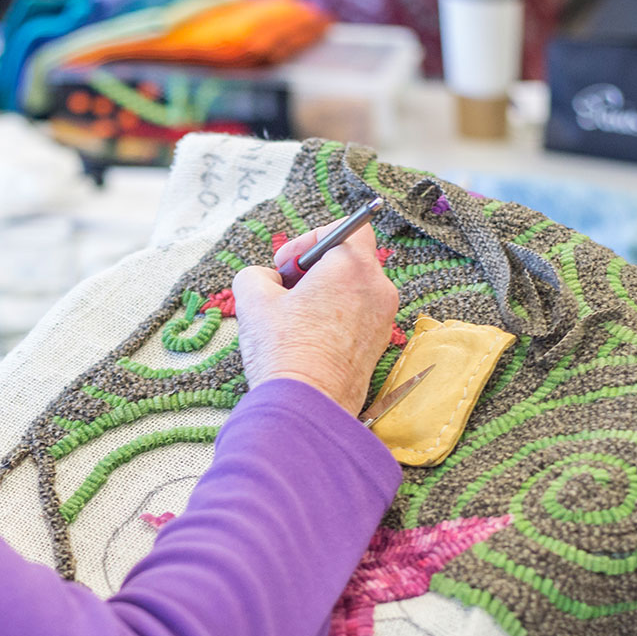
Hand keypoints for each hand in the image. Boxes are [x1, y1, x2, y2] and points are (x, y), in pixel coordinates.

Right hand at [232, 221, 398, 415]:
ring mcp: (383, 320)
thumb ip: (256, 275)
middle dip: (315, 268)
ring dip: (323, 295)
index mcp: (353, 267)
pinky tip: (307, 338)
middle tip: (285, 289)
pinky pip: (358, 317)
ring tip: (292, 318)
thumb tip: (267, 281)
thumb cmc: (283, 352)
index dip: (310, 238)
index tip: (286, 264)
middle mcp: (378, 289)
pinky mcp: (378, 346)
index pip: (348, 228)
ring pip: (353, 290)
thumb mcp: (253, 301)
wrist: (306, 407)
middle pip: (349, 260)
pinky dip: (334, 318)